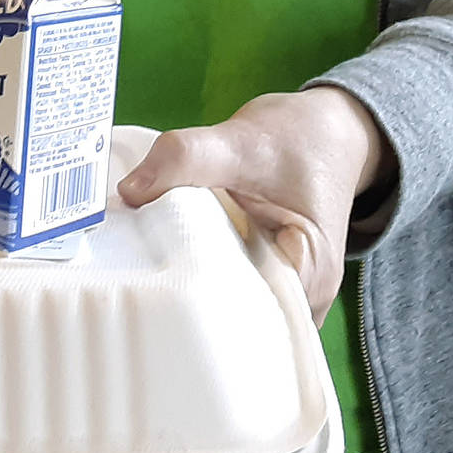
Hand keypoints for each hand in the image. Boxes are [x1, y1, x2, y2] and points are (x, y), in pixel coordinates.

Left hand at [117, 86, 392, 321]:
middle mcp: (302, 295)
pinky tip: (164, 265)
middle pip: (238, 322)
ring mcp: (281, 290)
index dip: (202, 309)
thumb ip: (188, 157)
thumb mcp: (243, 140)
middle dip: (189, 307)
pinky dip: (197, 276)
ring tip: (146, 278)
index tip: (157, 293)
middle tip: (138, 288)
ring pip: (229, 308)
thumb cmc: (297, 139)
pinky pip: (225, 288)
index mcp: (313, 272)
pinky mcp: (259, 276)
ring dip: (191, 290)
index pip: (253, 315)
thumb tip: (130, 192)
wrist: (321, 130)